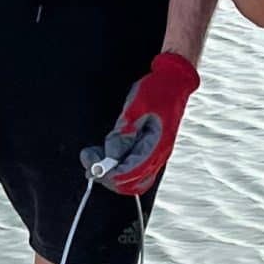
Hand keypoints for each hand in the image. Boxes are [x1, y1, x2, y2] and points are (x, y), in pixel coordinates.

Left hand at [85, 51, 199, 196]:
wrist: (174, 80)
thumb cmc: (157, 90)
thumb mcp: (136, 106)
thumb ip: (124, 133)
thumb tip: (110, 155)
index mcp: (156, 146)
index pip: (130, 174)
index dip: (109, 174)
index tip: (92, 166)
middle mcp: (158, 155)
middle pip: (131, 183)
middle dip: (107, 176)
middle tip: (88, 163)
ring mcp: (155, 154)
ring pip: (132, 179)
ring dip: (111, 173)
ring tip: (92, 158)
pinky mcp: (150, 150)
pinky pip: (134, 168)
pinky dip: (118, 166)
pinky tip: (105, 155)